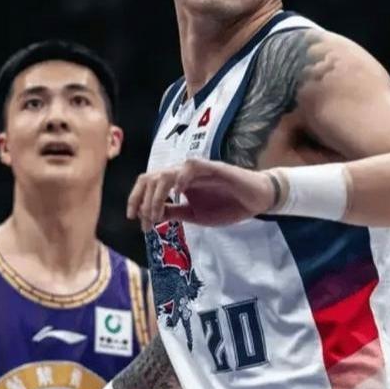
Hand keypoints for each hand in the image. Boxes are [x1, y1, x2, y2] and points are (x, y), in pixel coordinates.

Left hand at [127, 158, 274, 230]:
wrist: (255, 200)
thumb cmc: (228, 205)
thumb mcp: (195, 215)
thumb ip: (174, 213)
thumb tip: (151, 215)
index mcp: (178, 184)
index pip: (149, 183)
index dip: (136, 198)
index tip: (133, 218)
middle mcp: (183, 174)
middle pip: (151, 177)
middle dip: (141, 199)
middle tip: (144, 221)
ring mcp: (198, 170)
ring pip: (166, 172)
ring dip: (156, 195)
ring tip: (157, 214)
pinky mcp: (214, 168)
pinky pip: (192, 167)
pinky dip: (180, 178)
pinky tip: (177, 193)